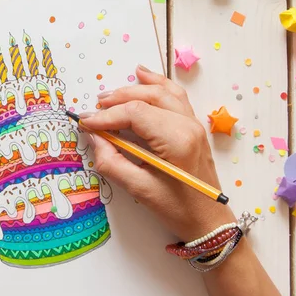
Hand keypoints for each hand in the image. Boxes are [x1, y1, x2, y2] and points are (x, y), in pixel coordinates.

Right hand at [82, 65, 235, 241]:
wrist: (209, 221)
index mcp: (176, 140)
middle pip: (147, 98)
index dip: (106, 115)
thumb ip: (111, 161)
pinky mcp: (193, 126)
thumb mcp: (139, 189)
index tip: (85, 122)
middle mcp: (187, 125)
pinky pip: (175, 96)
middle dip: (116, 100)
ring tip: (110, 94)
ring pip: (161, 92)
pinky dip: (157, 83)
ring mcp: (193, 123)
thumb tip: (93, 137)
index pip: (135, 114)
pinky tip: (143, 75)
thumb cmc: (176, 209)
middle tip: (93, 109)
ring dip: (134, 88)